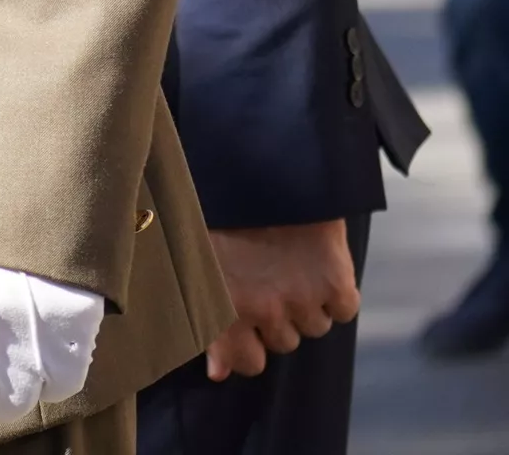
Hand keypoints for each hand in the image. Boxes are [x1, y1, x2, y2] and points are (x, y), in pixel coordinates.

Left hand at [202, 220, 356, 378]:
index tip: (249, 331)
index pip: (247, 364)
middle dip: (278, 319)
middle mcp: (265, 311)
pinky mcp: (336, 283)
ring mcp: (303, 299)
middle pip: (285, 342)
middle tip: (268, 283)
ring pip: (315, 328)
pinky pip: (344, 310)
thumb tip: (217, 373)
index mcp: (224, 307)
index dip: (250, 350)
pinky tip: (319, 268)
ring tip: (290, 268)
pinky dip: (337, 295)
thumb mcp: (197, 261)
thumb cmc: (218, 210)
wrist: (262, 168)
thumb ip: (208, 320)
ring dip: (307, 306)